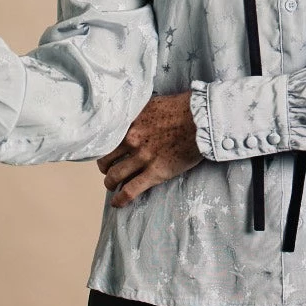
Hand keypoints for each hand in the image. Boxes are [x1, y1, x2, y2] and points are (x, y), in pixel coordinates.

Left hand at [96, 91, 202, 207]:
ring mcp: (142, 157)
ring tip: (112, 185)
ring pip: (114, 176)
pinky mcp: (155, 172)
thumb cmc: (182, 107)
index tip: (105, 153)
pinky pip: (131, 190)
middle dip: (105, 167)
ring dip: (110, 183)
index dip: (102, 148)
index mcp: (130, 121)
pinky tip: (117, 203)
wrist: (203, 119)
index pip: (105, 138)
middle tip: (108, 170)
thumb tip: (131, 115)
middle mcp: (131, 139)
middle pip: (106, 159)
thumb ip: (138, 111)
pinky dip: (120, 199)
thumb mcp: (152, 102)